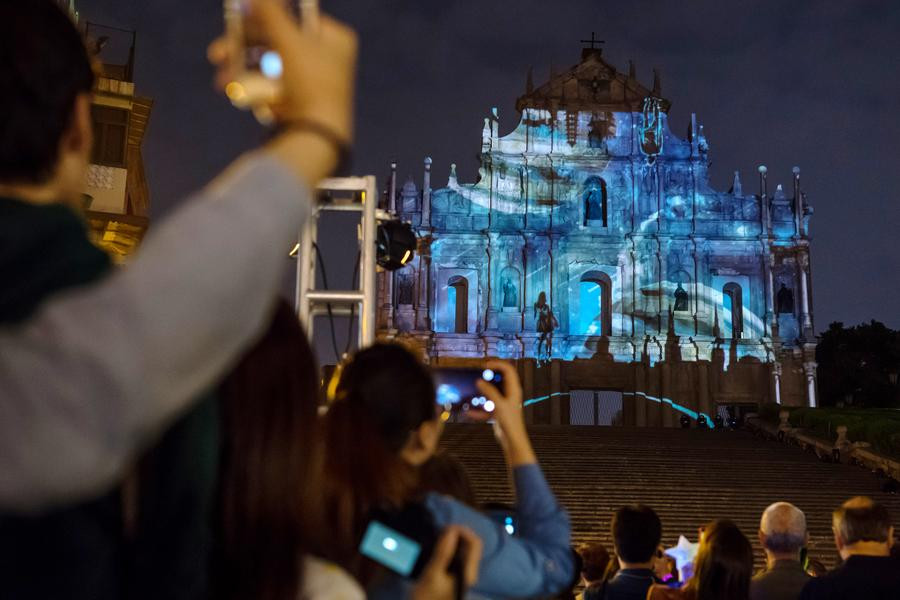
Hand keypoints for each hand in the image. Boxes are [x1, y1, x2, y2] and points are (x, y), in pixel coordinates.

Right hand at [209, 0, 356, 182]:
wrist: (319, 136)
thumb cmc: (310, 83)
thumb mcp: (289, 41)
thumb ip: (270, 13)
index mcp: (335, 38)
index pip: (294, 16)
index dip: (263, 15)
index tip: (237, 17)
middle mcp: (329, 57)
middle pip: (278, 41)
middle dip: (242, 49)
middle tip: (216, 54)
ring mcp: (315, 81)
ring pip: (272, 66)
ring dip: (242, 70)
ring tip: (222, 82)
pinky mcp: (303, 102)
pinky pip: (275, 86)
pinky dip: (254, 87)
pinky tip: (235, 93)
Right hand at [411, 526, 481, 599]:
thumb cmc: (426, 599)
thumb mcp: (432, 574)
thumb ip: (443, 553)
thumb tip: (451, 531)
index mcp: (468, 573)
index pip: (475, 543)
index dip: (462, 531)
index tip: (445, 528)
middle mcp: (469, 573)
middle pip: (470, 546)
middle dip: (456, 535)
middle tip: (439, 532)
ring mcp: (461, 575)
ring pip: (462, 551)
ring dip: (451, 541)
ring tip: (436, 538)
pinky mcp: (453, 577)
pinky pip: (455, 558)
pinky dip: (447, 550)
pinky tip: (435, 550)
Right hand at [476, 360, 535, 465]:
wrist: (511, 440)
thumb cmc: (510, 422)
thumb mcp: (499, 404)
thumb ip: (489, 392)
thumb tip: (479, 382)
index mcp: (514, 389)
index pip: (508, 370)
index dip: (497, 365)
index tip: (485, 366)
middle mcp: (509, 394)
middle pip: (499, 379)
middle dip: (488, 377)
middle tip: (477, 375)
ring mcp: (503, 402)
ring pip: (491, 392)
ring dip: (482, 392)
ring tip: (472, 391)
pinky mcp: (497, 411)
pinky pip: (486, 406)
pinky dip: (479, 408)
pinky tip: (470, 412)